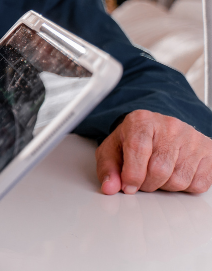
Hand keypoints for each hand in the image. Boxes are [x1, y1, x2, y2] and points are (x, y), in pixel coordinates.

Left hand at [96, 109, 211, 194]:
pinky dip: (185, 188)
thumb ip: (108, 168)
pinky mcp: (208, 151)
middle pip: (159, 168)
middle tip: (142, 182)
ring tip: (158, 176)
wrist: (157, 130)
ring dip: (165, 187)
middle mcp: (170, 126)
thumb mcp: (113, 150)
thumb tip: (109, 187)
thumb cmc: (134, 140)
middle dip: (147, 184)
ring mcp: (192, 138)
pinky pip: (199, 183)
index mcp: (142, 121)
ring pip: (179, 179)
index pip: (138, 148)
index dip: (132, 174)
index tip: (128, 187)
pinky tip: (175, 174)